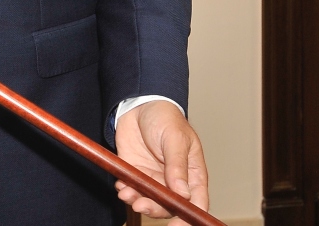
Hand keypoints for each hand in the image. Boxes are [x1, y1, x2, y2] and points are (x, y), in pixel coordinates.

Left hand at [114, 100, 209, 223]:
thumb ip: (178, 165)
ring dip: (138, 201)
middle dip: (156, 209)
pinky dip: (126, 191)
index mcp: (192, 174)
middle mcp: (174, 181)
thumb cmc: (165, 118)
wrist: (139, 104)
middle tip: (142, 205)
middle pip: (170, 206)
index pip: (196, 202)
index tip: (178, 225)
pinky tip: (122, 185)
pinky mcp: (135, 173)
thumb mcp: (175, 139)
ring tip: (128, 194)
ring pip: (149, 201)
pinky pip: (132, 189)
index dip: (189, 217)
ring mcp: (154, 178)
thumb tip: (183, 193)